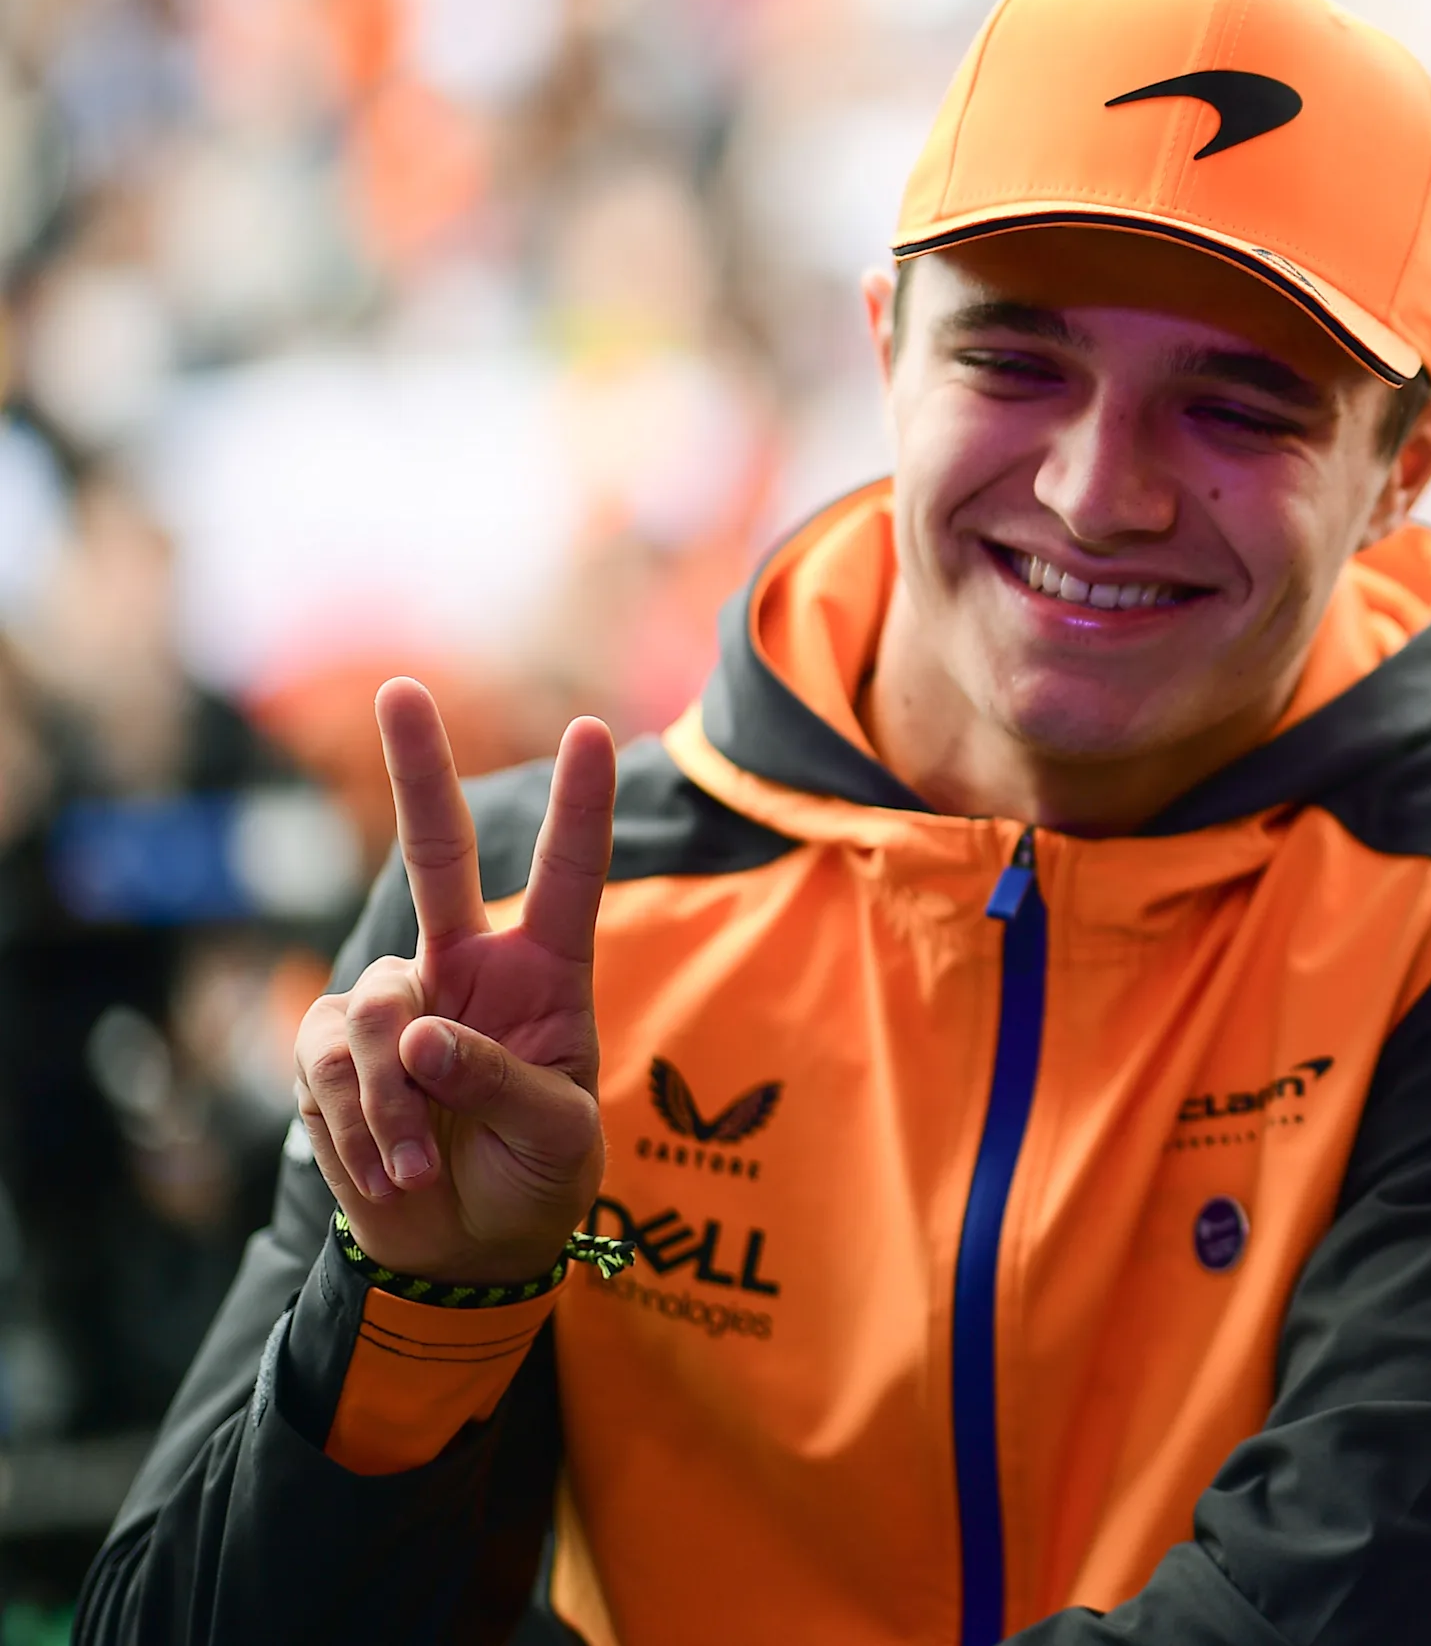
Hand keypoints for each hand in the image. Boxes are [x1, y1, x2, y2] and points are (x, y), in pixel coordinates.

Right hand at [295, 679, 614, 1288]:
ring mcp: (399, 1004)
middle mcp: (469, 969)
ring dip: (393, 1103)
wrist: (466, 1250)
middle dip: (417, 770)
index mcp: (547, 975)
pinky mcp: (335, 1049)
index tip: (591, 727)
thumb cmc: (537, 1180)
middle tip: (401, 687)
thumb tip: (422, 1038)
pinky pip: (331, 1064)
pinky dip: (357, 1126)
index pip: (565, 877)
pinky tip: (390, 1171)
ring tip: (422, 1166)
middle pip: (436, 854)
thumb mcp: (556, 1137)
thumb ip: (500, 1081)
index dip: (578, 807)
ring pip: (379, 1012)